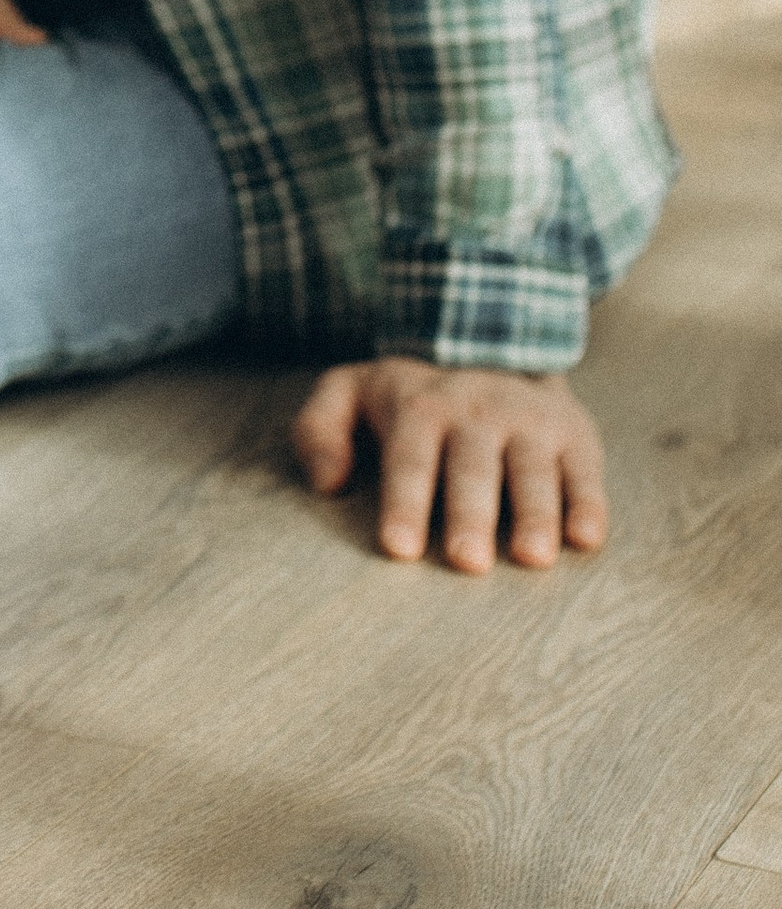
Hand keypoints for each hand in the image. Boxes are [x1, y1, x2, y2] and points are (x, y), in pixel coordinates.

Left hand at [291, 357, 607, 572]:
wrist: (489, 347)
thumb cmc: (408, 399)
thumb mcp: (349, 393)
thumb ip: (318, 429)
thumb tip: (327, 482)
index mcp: (420, 405)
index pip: (410, 458)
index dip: (405, 503)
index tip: (399, 548)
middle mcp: (479, 410)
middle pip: (473, 467)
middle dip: (470, 513)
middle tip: (467, 562)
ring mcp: (530, 421)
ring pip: (533, 470)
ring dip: (535, 513)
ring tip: (532, 557)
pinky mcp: (575, 434)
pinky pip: (585, 471)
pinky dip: (589, 503)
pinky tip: (586, 538)